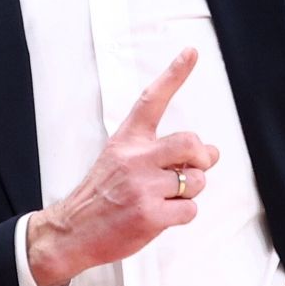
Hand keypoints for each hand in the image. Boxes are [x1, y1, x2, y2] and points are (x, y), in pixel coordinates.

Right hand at [25, 48, 219, 285]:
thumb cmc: (102, 196)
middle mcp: (135, 159)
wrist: (72, 232)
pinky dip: (182, 215)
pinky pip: (189, 209)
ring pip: (195, 181)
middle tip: (194, 167)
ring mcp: (142, 187)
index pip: (152, 100)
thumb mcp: (121, 162)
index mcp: (126, 141)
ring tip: (165, 198)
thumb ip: (162, 154)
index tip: (191, 53)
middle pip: (190, 142)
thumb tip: (212, 152)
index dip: (174, 75)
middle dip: (202, 157)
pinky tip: (161, 216)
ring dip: (190, 191)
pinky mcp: (150, 215)